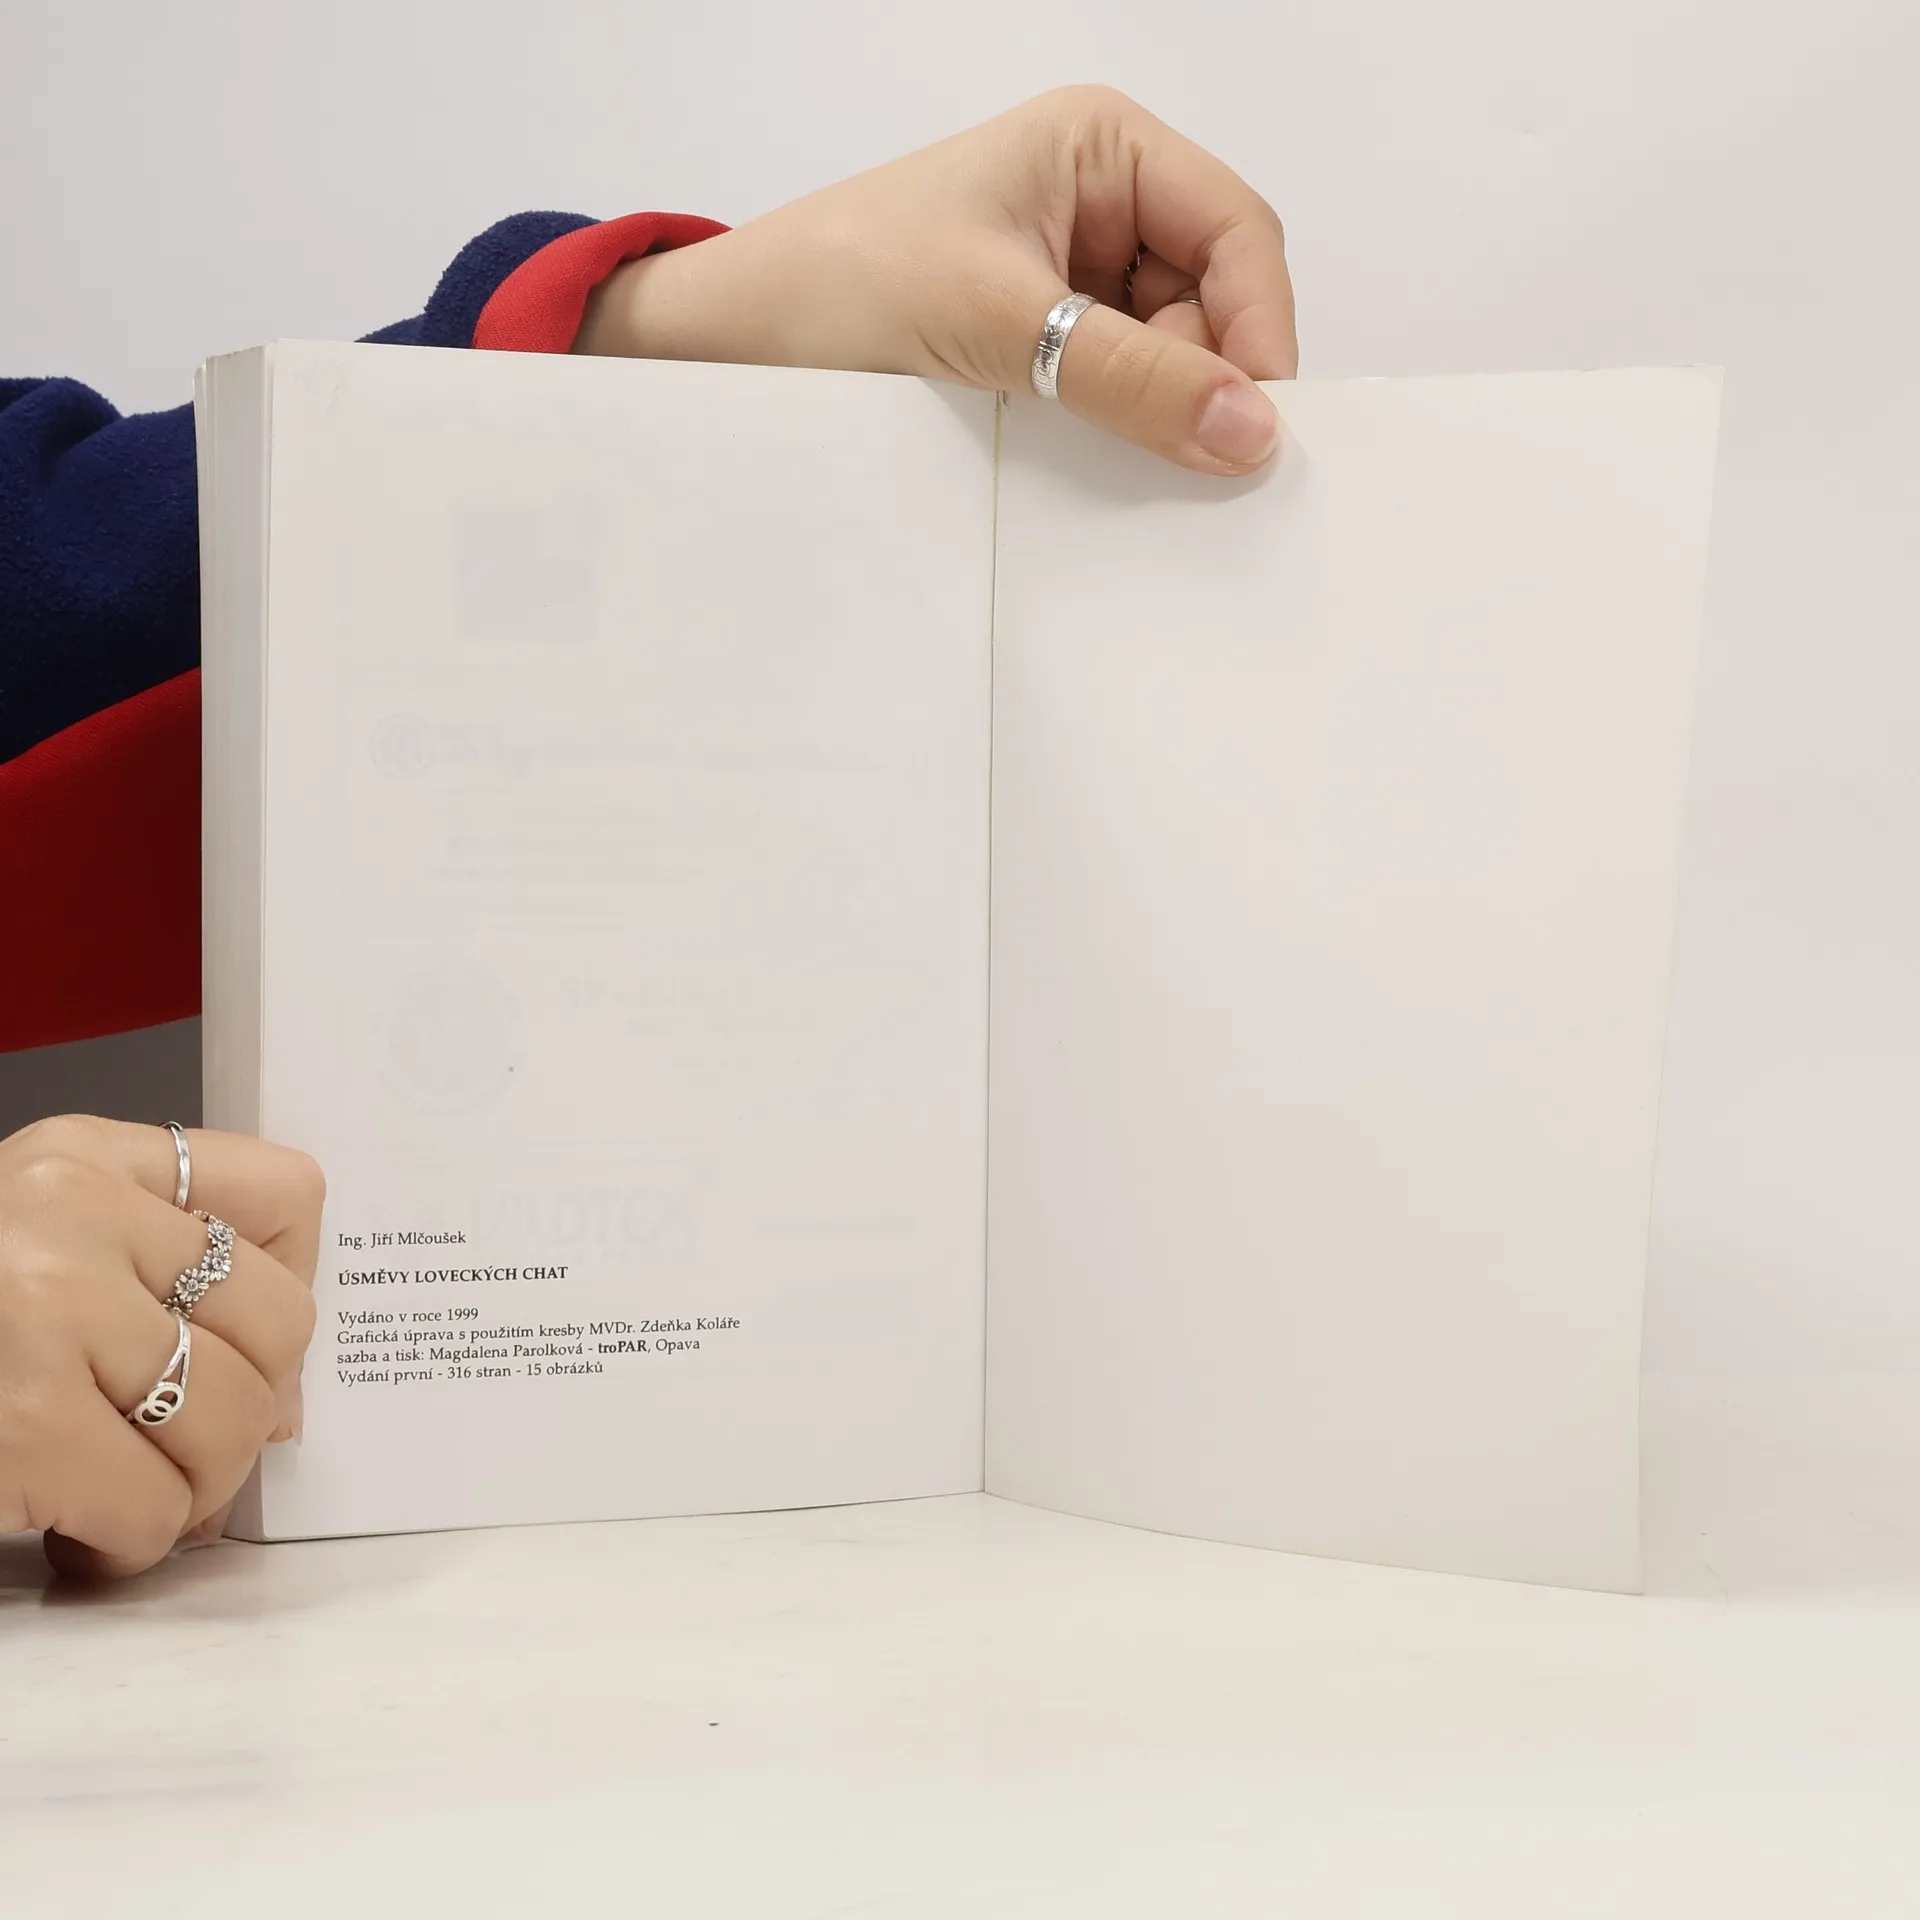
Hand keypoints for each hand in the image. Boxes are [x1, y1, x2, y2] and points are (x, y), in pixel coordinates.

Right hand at [0, 1117, 323, 1578]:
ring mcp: (43, 1312)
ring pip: (237, 1422)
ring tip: (117, 1499)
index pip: (288, 1193)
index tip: (248, 1348)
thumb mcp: (29, 1253)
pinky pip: (160, 1507)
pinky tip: (74, 1540)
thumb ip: (152, 1284)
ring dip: (188, 1491)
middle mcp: (68, 1213)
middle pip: (281, 1323)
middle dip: (246, 1413)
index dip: (290, 1289)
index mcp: (76, 1159)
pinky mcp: (22, 1422)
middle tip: (174, 1451)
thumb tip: (289, 1405)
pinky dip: (128, 1548)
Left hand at [577, 86, 1296, 475]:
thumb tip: (1250, 430)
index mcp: (1100, 147)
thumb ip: (1132, 379)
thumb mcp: (999, 324)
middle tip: (1188, 464)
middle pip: (1213, 299)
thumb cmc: (838, 285)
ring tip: (1104, 457)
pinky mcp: (1037, 343)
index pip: (1236, 232)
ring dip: (1153, 413)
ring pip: (1167, 356)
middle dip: (1203, 379)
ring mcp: (1069, 277)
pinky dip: (1115, 431)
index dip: (1260, 327)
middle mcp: (1097, 203)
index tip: (1258, 424)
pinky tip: (1083, 459)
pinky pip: (1113, 390)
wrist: (727, 345)